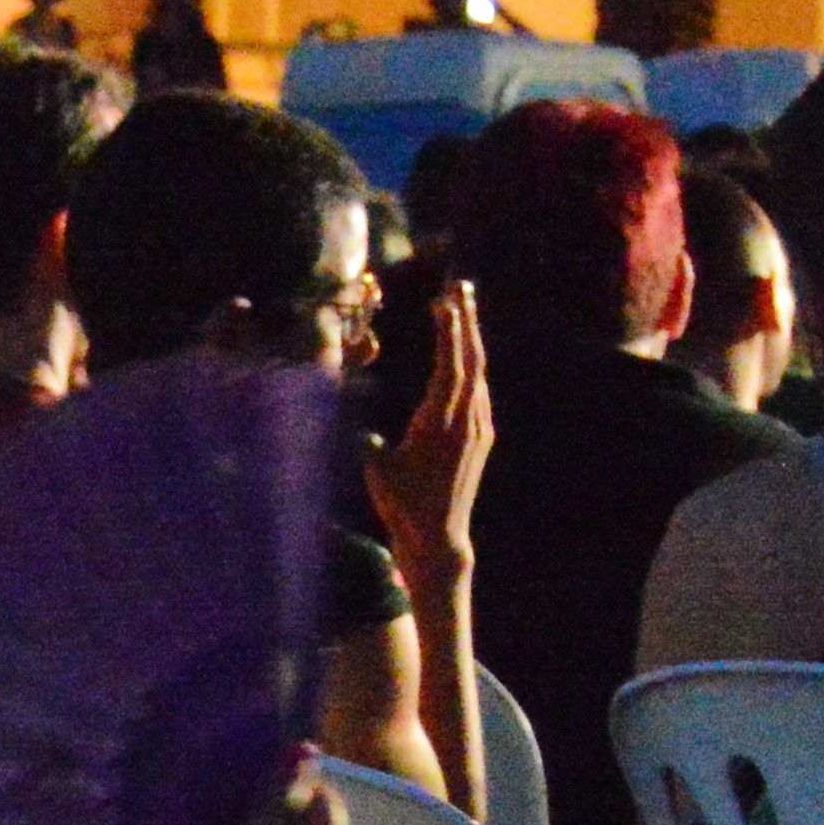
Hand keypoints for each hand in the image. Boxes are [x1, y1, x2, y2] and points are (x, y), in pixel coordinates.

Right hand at [366, 276, 487, 588]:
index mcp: (441, 423)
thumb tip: (342, 406)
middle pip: (472, 359)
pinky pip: (479, 389)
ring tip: (463, 309)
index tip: (444, 299)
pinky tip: (465, 355)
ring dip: (470, 338)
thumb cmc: (402, 505)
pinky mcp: (481, 436)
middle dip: (466, 319)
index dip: (449, 330)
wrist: (439, 538)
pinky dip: (471, 363)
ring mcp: (479, 427)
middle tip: (460, 286)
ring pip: (479, 372)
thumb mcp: (377, 468)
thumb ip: (367, 435)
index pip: (451, 365)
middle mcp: (467, 420)